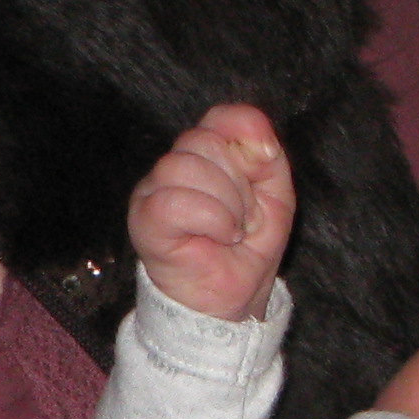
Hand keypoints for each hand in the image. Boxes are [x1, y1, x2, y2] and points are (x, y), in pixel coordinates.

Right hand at [129, 104, 291, 323]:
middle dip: (238, 184)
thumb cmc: (246, 249)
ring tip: (231, 231)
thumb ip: (268, 158)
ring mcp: (153, 190)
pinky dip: (209, 219)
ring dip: (225, 205)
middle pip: (203, 140)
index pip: (220, 117)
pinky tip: (217, 237)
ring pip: (184, 165)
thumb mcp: (275, 197)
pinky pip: (173, 199)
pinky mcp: (144, 219)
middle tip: (243, 219)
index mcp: (204, 154)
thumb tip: (257, 142)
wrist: (231, 302)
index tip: (263, 169)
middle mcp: (173, 166)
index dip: (245, 135)